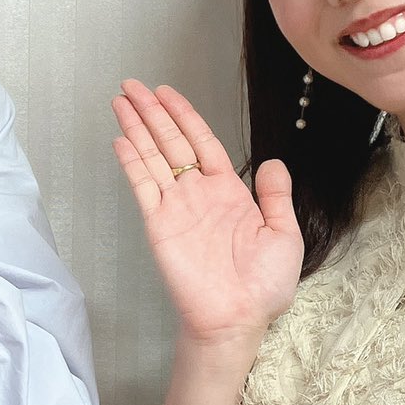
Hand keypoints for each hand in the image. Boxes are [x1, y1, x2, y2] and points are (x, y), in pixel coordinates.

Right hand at [113, 81, 303, 345]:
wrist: (238, 319)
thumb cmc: (264, 286)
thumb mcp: (284, 234)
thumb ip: (275, 197)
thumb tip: (271, 162)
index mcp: (228, 192)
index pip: (202, 142)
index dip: (184, 115)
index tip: (166, 92)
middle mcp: (198, 194)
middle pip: (171, 142)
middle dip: (152, 112)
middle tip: (132, 85)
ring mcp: (175, 208)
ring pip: (153, 157)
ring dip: (136, 127)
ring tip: (120, 100)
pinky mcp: (158, 224)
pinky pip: (143, 186)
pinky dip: (132, 162)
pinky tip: (121, 140)